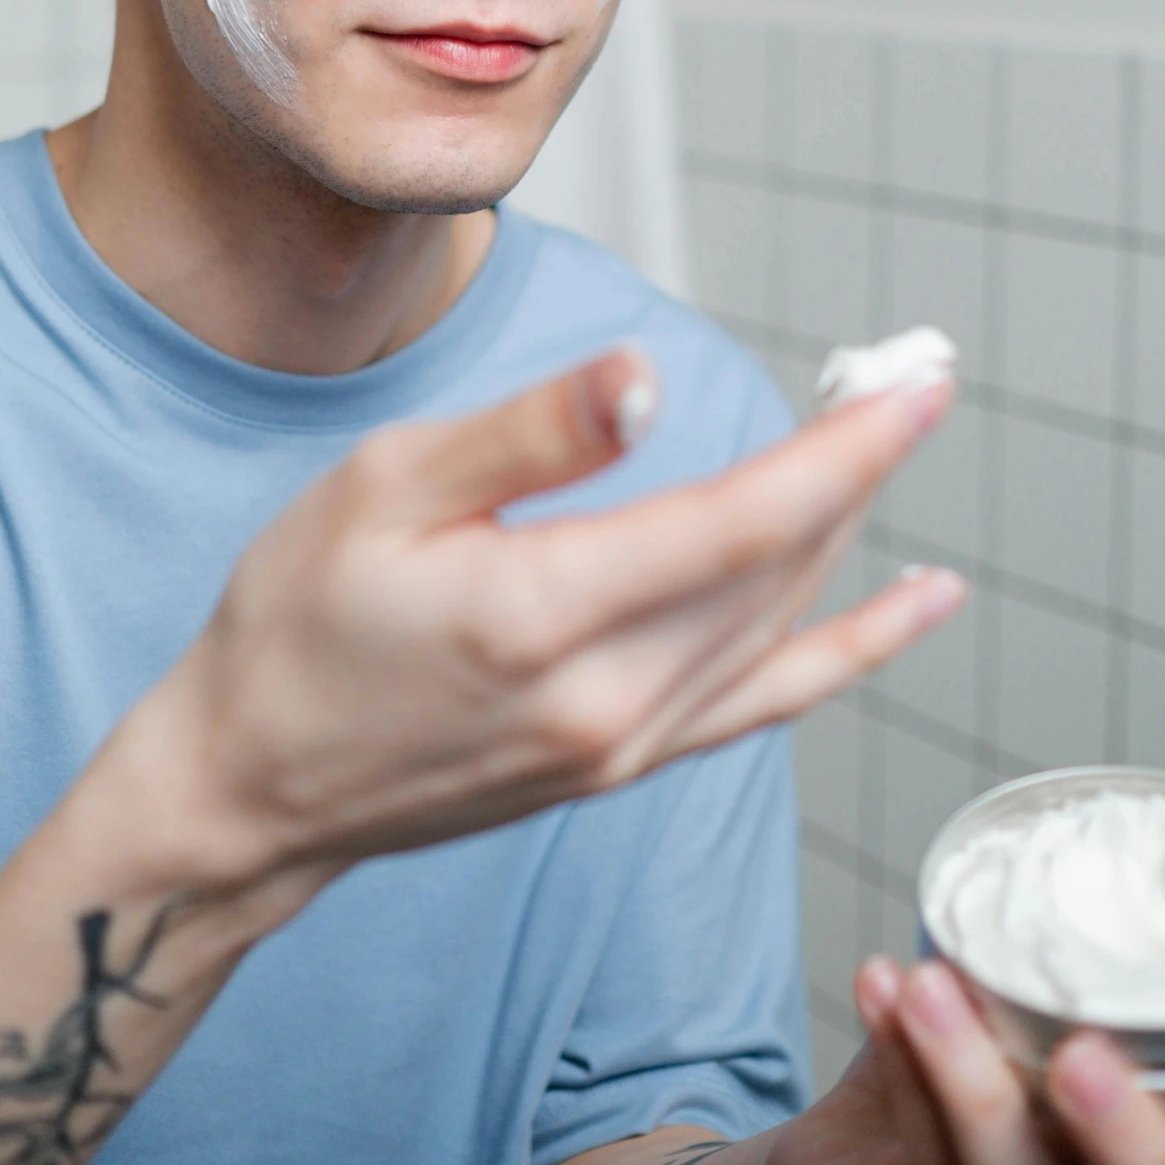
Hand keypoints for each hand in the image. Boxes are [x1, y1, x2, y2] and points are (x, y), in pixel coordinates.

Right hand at [142, 352, 960, 901]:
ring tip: (896, 445)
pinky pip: (762, 701)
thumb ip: (528, 434)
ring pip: (778, 629)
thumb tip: (645, 380)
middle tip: (914, 381)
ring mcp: (620, 745)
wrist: (250, 784)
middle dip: (859, 470)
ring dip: (851, 534)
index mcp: (543, 614)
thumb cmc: (296, 619)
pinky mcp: (618, 767)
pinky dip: (845, 650)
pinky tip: (908, 609)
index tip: (914, 388)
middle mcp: (605, 698)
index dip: (843, 451)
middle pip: (779, 571)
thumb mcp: (384, 487)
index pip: (741, 521)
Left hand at [762, 956, 1164, 1164]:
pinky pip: (919, 1163)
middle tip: (1090, 1056)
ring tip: (932, 983)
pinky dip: (901, 1065)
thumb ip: (1114, 910)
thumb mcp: (1036, 980)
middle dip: (1146, 1151)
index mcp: (1142, 1138)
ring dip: (974, 1082)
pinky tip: (881, 987)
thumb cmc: (954, 1064)